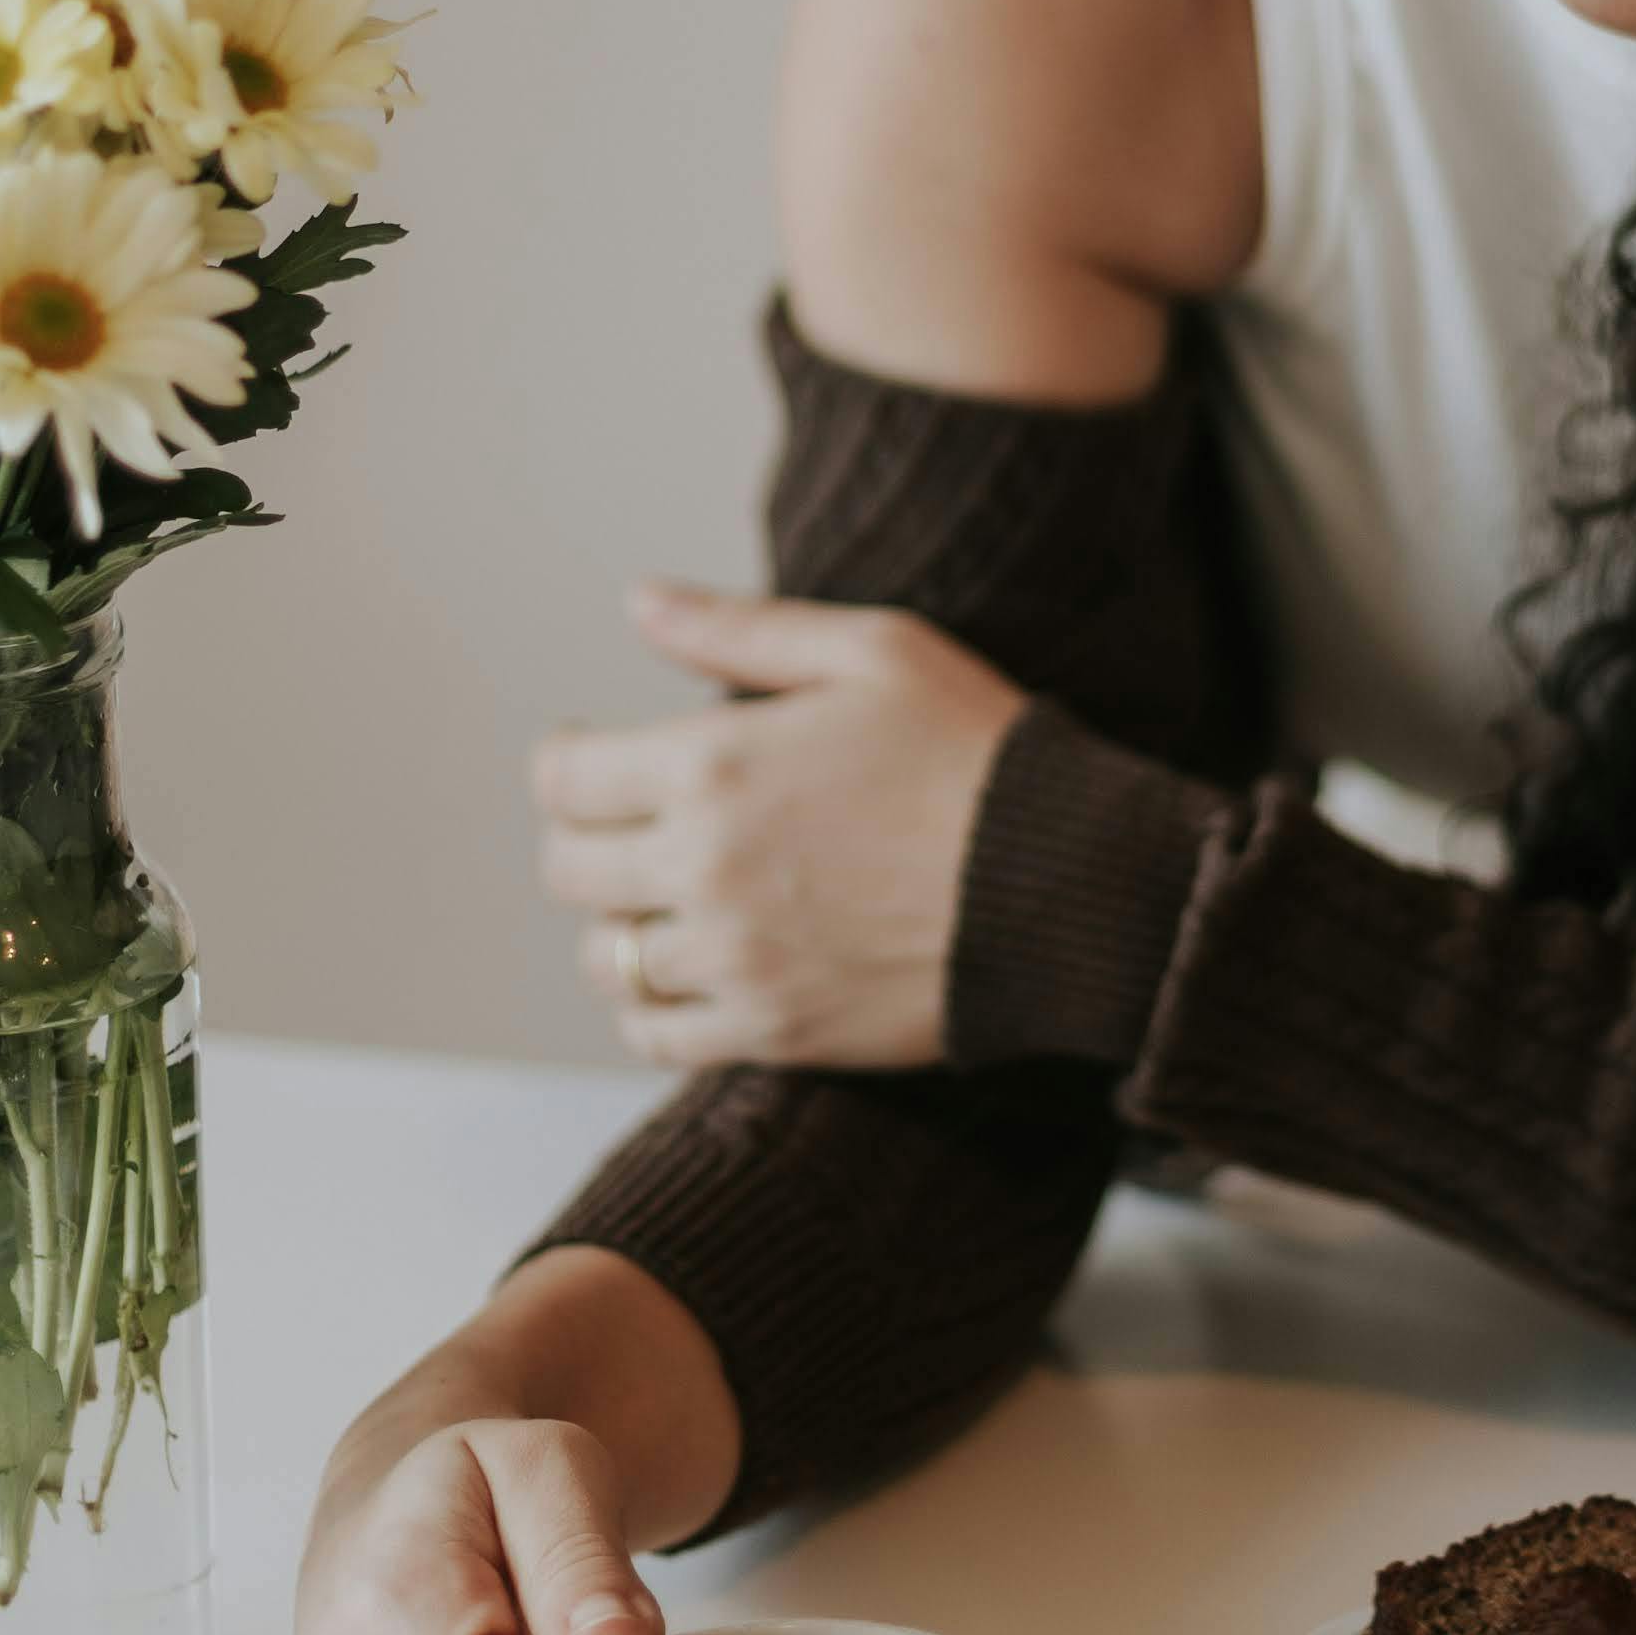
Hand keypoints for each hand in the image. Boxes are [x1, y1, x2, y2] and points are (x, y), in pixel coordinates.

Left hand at [532, 582, 1026, 1068]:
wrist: (1071, 883)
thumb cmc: (978, 750)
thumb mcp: (872, 649)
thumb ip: (738, 630)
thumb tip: (636, 601)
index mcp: (715, 763)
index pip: (564, 778)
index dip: (565, 762)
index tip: (591, 757)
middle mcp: (705, 866)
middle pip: (569, 869)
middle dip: (586, 839)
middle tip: (630, 825)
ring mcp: (735, 957)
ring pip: (605, 956)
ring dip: (620, 924)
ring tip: (665, 899)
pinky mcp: (773, 1030)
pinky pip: (655, 1033)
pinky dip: (651, 1005)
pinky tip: (689, 970)